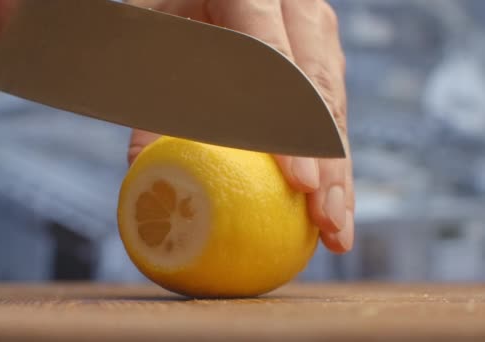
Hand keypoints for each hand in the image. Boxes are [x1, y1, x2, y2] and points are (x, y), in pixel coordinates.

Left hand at [127, 0, 354, 253]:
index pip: (276, 64)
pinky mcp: (323, 55)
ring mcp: (316, 30)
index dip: (290, 127)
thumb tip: (145, 175)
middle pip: (319, 91)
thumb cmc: (172, 14)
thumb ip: (151, 104)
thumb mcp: (150, 46)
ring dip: (340, 171)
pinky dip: (333, 161)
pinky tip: (335, 203)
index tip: (300, 183)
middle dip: (327, 163)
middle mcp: (296, 8)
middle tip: (325, 220)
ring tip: (336, 228)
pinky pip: (332, 110)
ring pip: (334, 106)